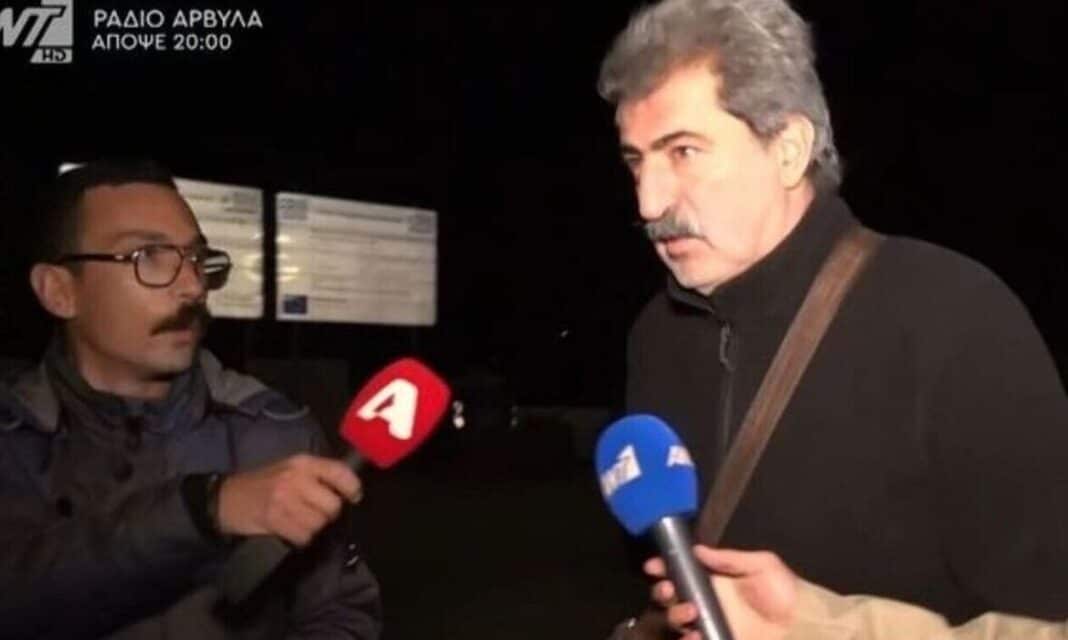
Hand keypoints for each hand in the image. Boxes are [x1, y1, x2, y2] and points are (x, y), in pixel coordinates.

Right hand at [217, 454, 362, 546]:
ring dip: (313, 527)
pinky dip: (301, 538)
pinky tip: (291, 530)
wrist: (226, 498)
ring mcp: (285, 499)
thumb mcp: (290, 469)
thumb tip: (347, 489)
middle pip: (332, 505)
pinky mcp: (275, 519)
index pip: (340, 472)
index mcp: (303, 463)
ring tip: (299, 521)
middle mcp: (296, 478)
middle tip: (316, 513)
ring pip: (319, 523)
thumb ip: (316, 475)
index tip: (354, 497)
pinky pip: (304, 536)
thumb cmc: (263, 483)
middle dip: (328, 514)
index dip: (353, 487)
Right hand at [645, 545, 799, 639]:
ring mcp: (711, 624)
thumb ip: (729, 559)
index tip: (654, 566)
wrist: (802, 625)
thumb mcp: (762, 566)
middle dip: (663, 591)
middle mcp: (707, 602)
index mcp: (715, 580)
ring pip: (677, 620)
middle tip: (669, 590)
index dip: (665, 567)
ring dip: (675, 615)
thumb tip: (697, 550)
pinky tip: (694, 635)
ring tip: (689, 611)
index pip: (682, 571)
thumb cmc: (784, 592)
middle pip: (672, 597)